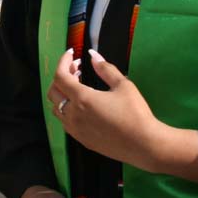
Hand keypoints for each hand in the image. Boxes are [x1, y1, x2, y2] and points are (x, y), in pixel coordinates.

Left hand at [47, 48, 165, 171]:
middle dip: (62, 76)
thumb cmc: (135, 113)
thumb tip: (93, 55)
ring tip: (80, 86)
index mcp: (82, 99)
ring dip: (63, 94)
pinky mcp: (81, 140)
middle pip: (53, 92)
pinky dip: (67, 109)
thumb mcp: (123, 86)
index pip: (60, 76)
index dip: (63, 62)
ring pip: (56, 108)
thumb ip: (105, 69)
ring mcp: (75, 129)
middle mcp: (73, 115)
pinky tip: (82, 105)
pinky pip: (65, 122)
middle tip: (77, 69)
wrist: (143, 144)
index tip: (72, 53)